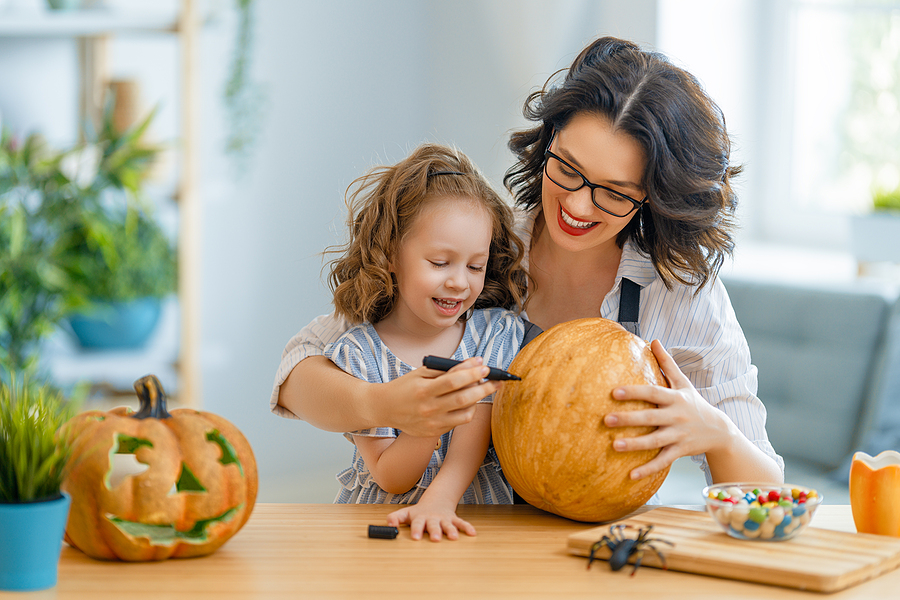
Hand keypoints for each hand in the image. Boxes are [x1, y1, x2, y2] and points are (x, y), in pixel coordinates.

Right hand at [374, 357, 500, 436]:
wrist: (385, 408)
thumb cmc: (405, 386)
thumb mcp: (421, 372)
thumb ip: (446, 369)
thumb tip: (474, 363)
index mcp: (423, 390)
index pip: (453, 381)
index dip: (472, 373)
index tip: (484, 367)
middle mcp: (429, 408)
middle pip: (464, 398)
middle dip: (484, 388)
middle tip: (496, 381)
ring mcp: (432, 423)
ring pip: (465, 413)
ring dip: (478, 400)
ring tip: (481, 389)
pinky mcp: (435, 432)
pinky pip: (459, 422)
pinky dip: (468, 410)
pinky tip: (469, 401)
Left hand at [385, 498, 475, 541]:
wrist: (436, 500)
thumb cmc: (418, 512)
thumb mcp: (405, 513)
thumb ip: (395, 518)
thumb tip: (388, 525)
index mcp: (420, 517)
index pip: (417, 524)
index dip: (417, 530)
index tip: (416, 538)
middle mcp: (432, 518)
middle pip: (433, 525)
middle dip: (435, 532)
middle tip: (435, 539)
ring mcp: (443, 519)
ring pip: (448, 525)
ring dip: (451, 531)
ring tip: (454, 538)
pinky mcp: (453, 519)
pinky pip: (461, 523)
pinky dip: (467, 527)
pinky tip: (473, 533)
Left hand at [603, 339, 731, 479]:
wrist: (720, 431)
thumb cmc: (695, 404)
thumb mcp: (683, 383)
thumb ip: (667, 363)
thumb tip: (653, 340)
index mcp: (675, 398)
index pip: (652, 392)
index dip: (634, 392)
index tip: (614, 392)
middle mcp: (676, 416)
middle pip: (650, 417)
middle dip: (628, 419)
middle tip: (606, 420)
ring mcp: (678, 435)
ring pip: (654, 441)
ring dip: (635, 445)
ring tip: (614, 446)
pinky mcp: (680, 451)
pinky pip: (663, 461)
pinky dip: (648, 470)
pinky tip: (631, 476)